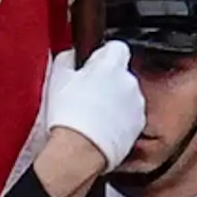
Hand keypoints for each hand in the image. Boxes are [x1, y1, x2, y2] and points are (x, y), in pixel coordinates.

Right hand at [39, 42, 147, 168]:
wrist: (81, 148)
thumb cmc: (68, 114)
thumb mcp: (58, 77)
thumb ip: (68, 59)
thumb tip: (72, 56)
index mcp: (111, 66)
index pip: (117, 47)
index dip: (104, 55)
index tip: (94, 65)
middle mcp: (129, 82)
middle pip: (122, 73)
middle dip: (108, 80)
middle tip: (88, 92)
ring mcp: (137, 104)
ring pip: (127, 95)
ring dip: (115, 100)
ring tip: (93, 112)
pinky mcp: (139, 124)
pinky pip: (131, 115)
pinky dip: (120, 118)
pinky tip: (102, 126)